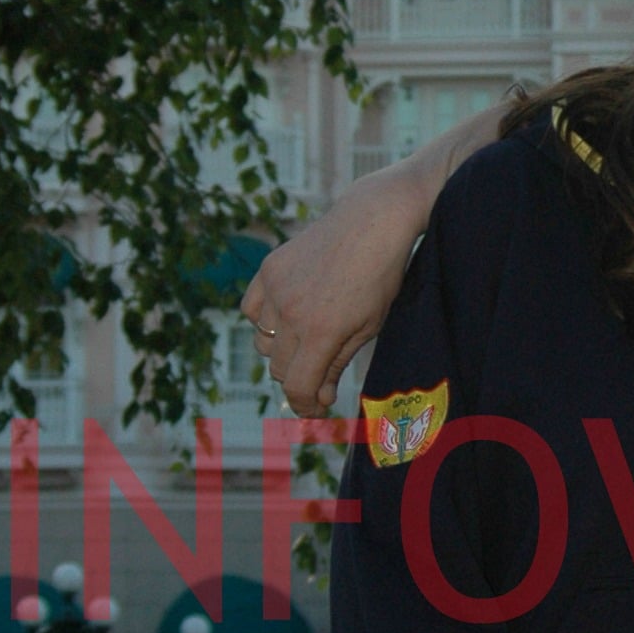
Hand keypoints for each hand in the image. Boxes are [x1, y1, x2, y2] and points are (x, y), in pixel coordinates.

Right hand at [241, 164, 430, 414]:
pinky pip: (253, 310)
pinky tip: (289, 312)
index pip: (298, 387)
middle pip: (280, 368)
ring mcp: (276, 288)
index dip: (305, 405)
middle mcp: (292, 312)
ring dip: (283, 348)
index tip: (316, 410)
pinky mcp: (268, 269)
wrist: (373, 221)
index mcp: (322, 331)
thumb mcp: (369, 327)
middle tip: (320, 374)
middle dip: (300, 377)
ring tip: (311, 333)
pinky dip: (265, 319)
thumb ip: (336, 364)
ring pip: (264, 341)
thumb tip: (316, 397)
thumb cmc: (380, 277)